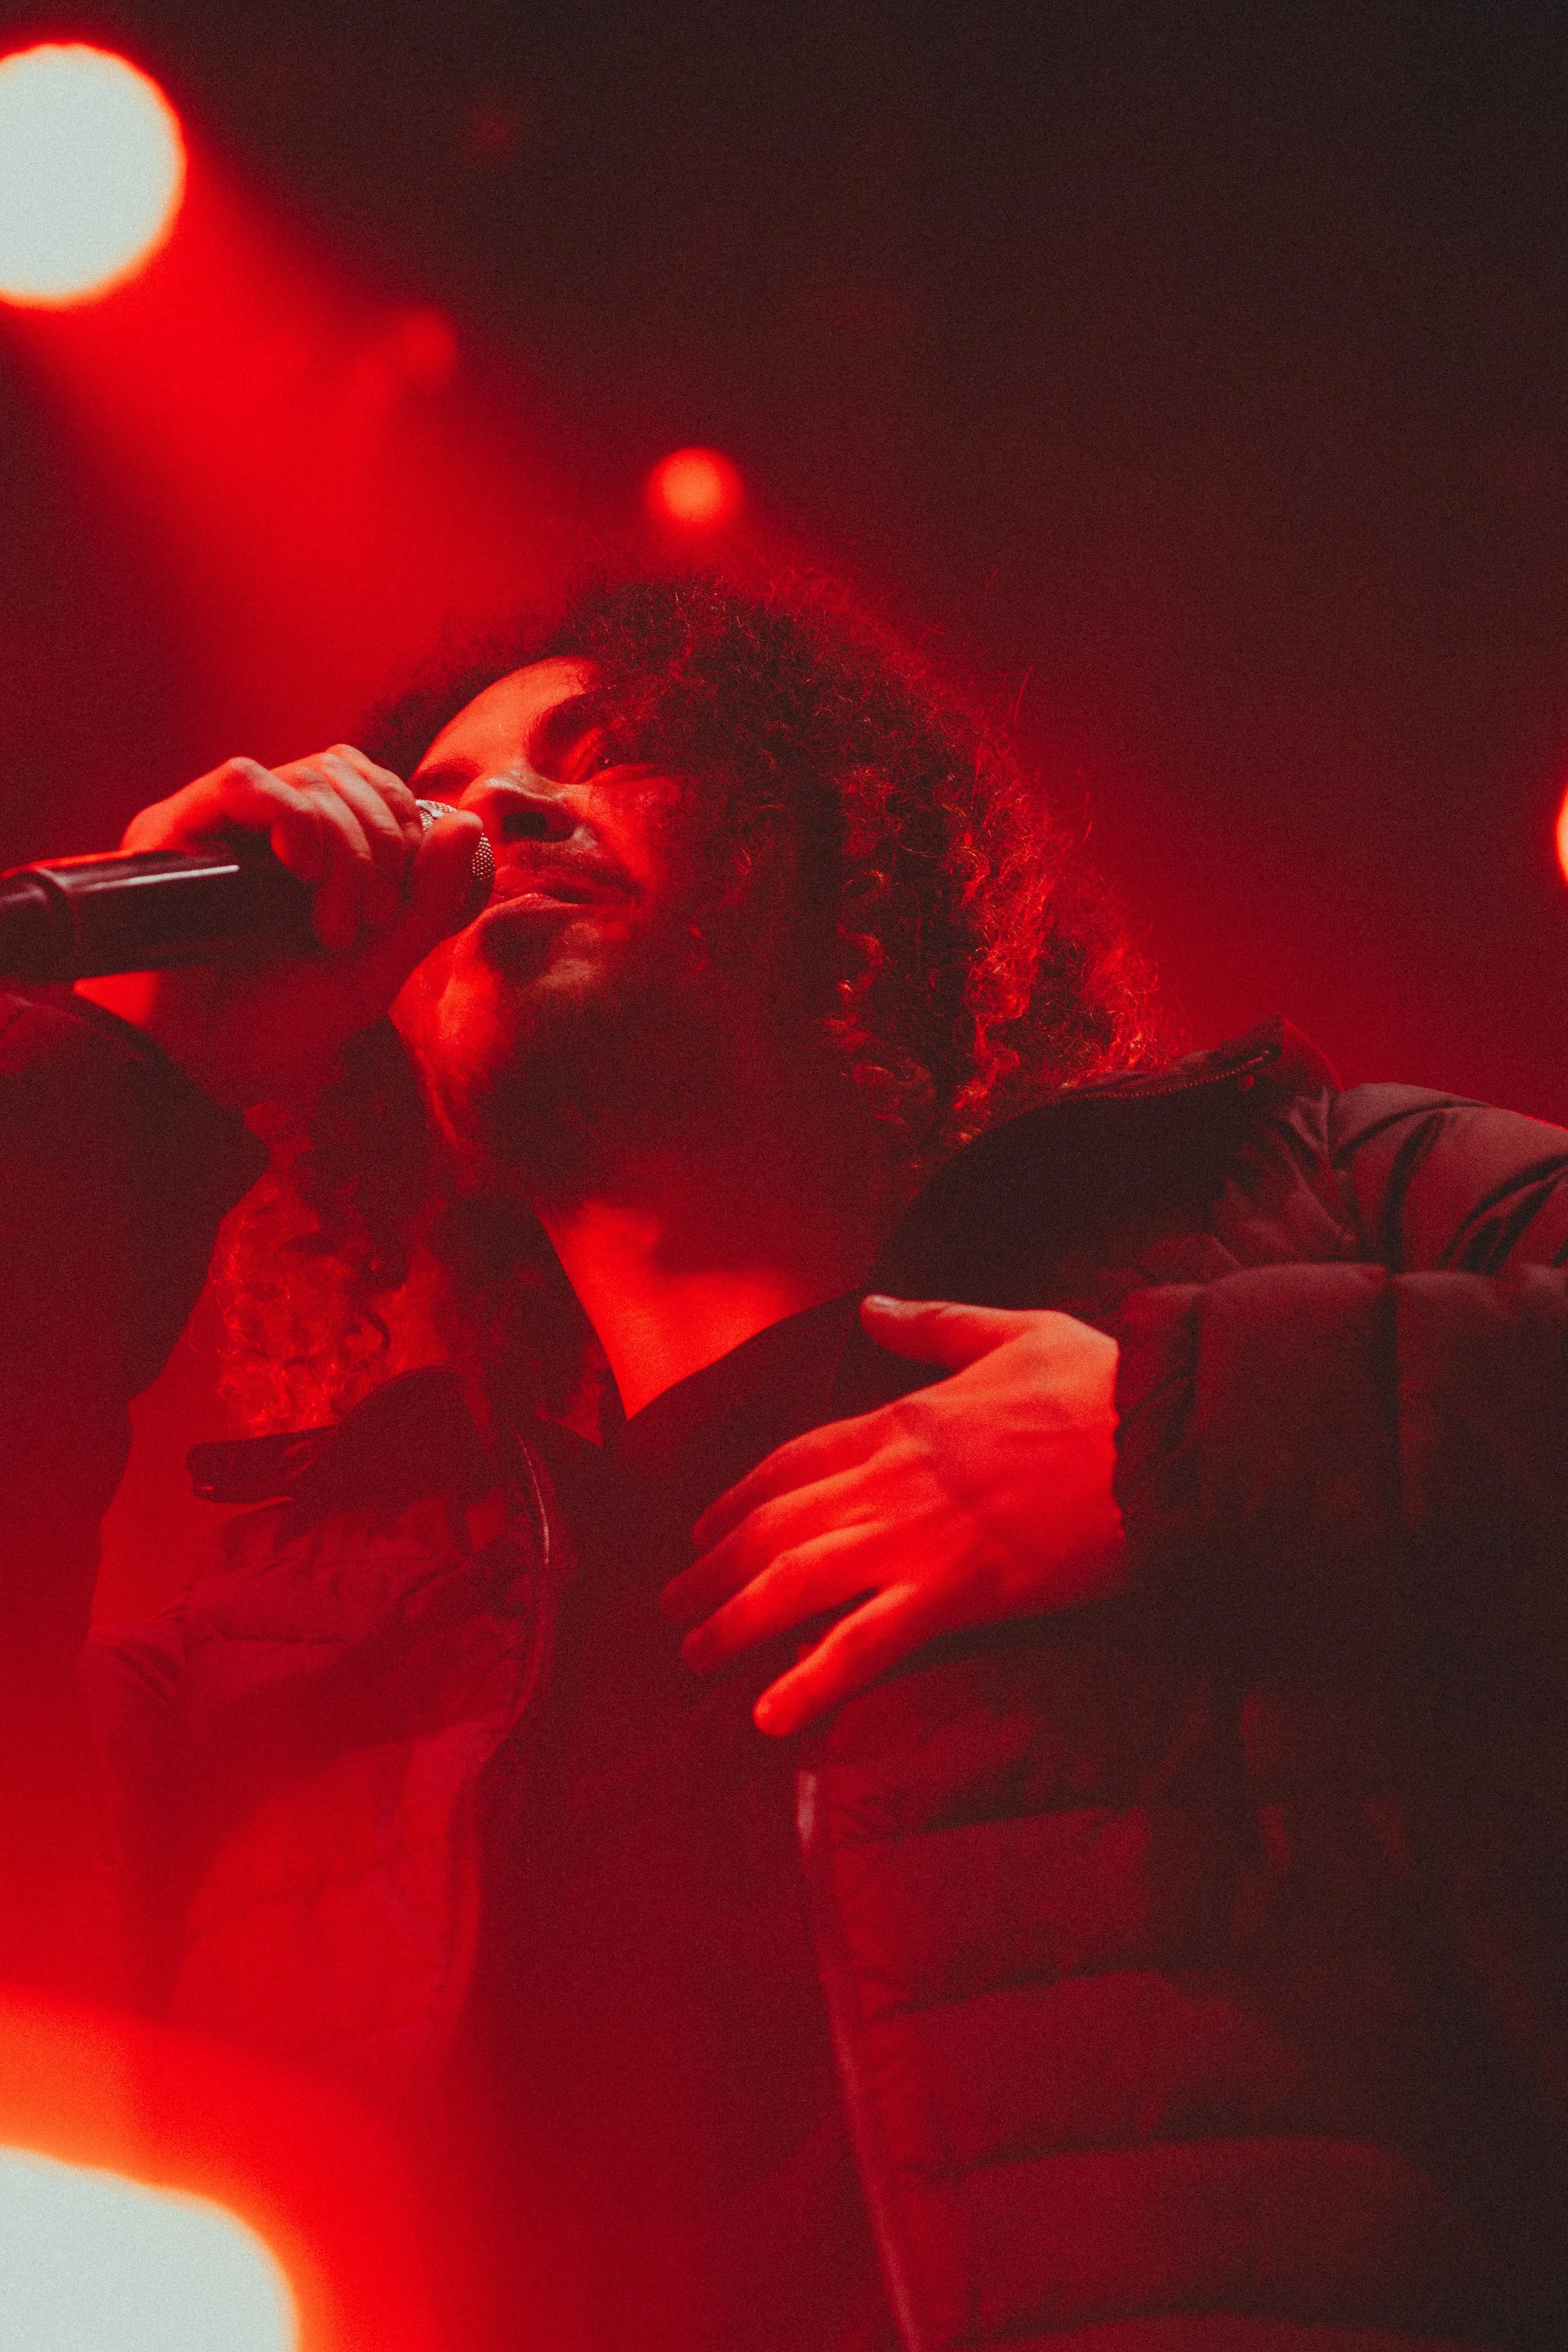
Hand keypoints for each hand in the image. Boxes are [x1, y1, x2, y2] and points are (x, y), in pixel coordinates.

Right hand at [74, 747, 483, 1105]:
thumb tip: (471, 821)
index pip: (378, 787)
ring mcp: (222, 825)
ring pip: (309, 778)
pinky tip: (299, 871)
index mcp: (315, 847)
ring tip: (332, 927)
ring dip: (347, 850)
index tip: (397, 910)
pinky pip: (243, 781)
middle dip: (383, 847)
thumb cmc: (284, 1022)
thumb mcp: (378, 966)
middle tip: (369, 924)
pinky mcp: (174, 831)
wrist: (205, 1068)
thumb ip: (429, 901)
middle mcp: (267, 825)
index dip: (407, 829)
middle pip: (350, 776)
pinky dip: (290, 818)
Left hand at [662, 1295, 1126, 1736]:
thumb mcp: (1011, 1331)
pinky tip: (770, 1716)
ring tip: (694, 1658)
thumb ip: (934, 1326)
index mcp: (902, 1419)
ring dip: (733, 1624)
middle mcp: (889, 1480)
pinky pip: (863, 1646)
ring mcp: (915, 1538)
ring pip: (792, 1585)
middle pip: (772, 1528)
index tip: (704, 1529)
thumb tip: (874, 1310)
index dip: (737, 1499)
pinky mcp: (955, 1593)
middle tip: (673, 1606)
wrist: (1166, 1434)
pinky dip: (809, 1681)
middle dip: (712, 1570)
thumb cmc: (1102, 1383)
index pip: (791, 1462)